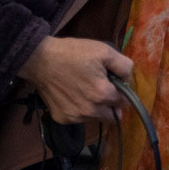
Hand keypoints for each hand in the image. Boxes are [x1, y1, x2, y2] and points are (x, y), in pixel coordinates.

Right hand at [17, 36, 132, 123]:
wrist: (40, 60)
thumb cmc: (73, 53)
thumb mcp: (104, 51)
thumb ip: (124, 66)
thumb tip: (128, 80)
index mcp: (102, 94)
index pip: (124, 103)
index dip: (122, 92)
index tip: (115, 84)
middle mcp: (90, 111)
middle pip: (112, 116)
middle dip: (112, 104)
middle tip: (103, 89)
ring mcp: (75, 117)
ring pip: (96, 118)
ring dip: (96, 108)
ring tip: (86, 89)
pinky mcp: (62, 118)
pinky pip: (79, 119)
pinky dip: (80, 110)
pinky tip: (73, 95)